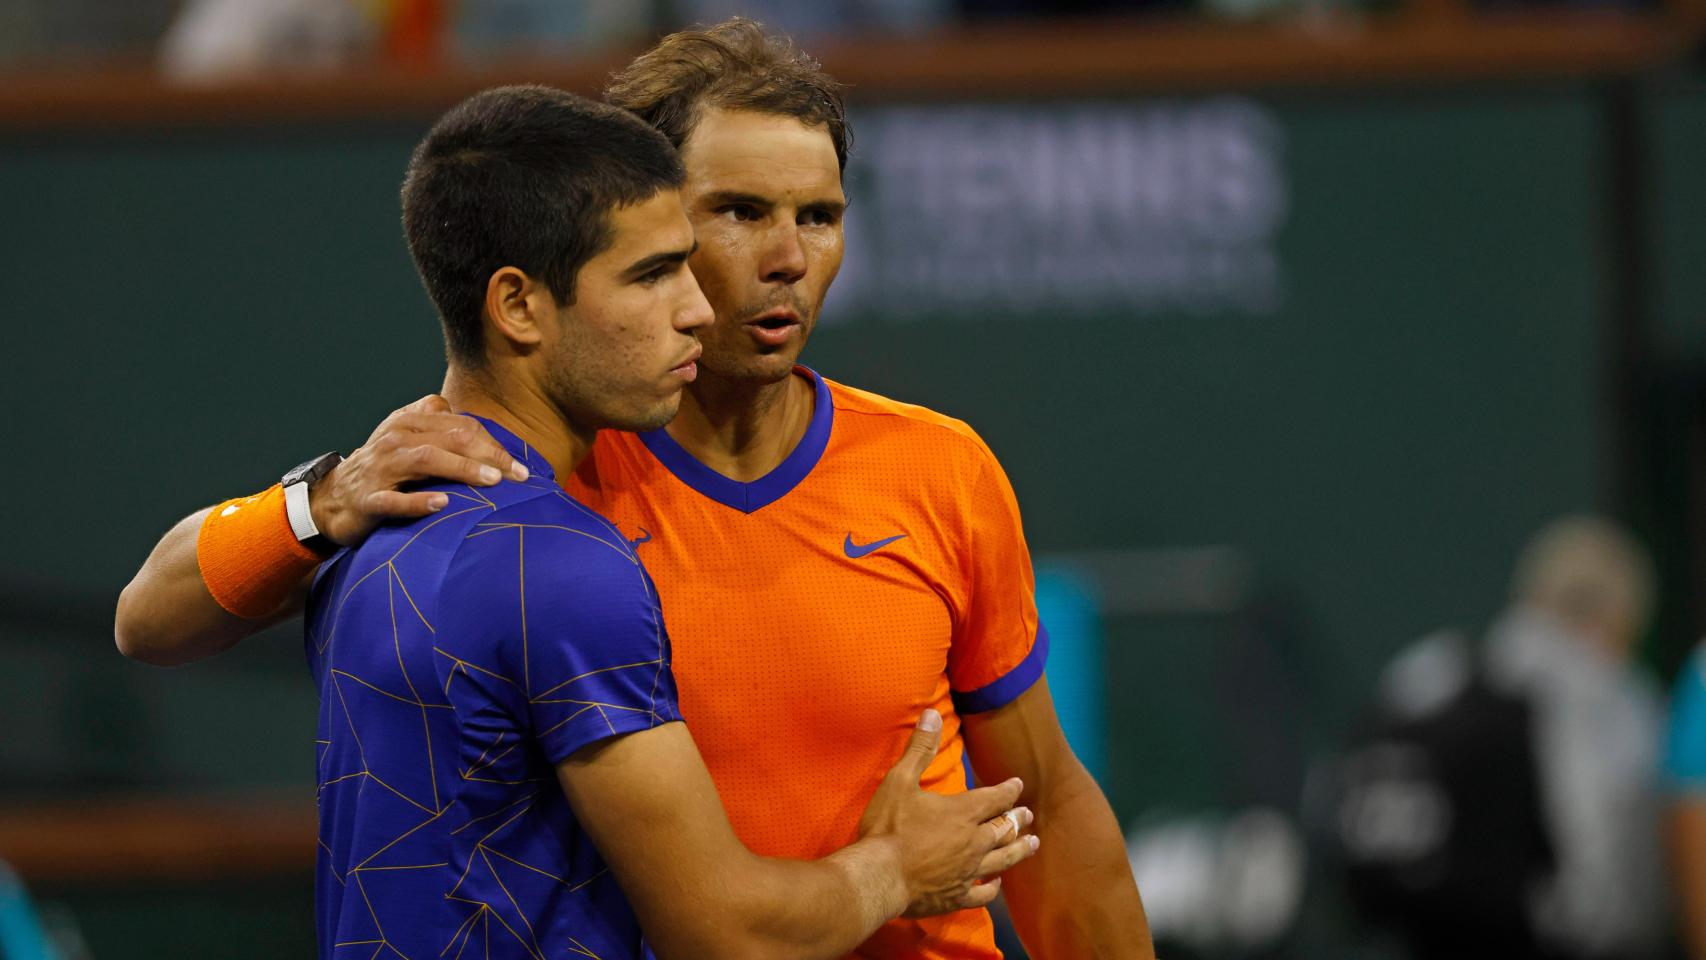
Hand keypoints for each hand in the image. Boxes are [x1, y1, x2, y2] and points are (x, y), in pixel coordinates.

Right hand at [309, 395, 528, 545]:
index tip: (520, 468)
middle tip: (519, 476)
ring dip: (462, 469)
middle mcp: (397, 438)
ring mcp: (381, 468)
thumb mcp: (409, 439)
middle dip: (489, 455)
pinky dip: (419, 502)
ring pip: (427, 460)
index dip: (494, 444)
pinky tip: (443, 504)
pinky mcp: (368, 499)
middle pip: (451, 437)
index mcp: (410, 421)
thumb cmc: (383, 469)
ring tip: (492, 481)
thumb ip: (442, 428)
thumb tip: (485, 433)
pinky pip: (394, 500)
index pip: (462, 426)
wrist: (331, 498)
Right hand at [858, 709, 1038, 917]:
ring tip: (1033, 844)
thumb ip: (920, 748)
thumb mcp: (900, 780)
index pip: (996, 798)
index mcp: (962, 812)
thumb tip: (932, 714)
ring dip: (1019, 849)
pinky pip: (984, 893)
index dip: (1009, 790)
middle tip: (1029, 815)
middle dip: (1018, 819)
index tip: (1018, 784)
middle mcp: (973, 842)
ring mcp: (968, 872)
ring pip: (1004, 859)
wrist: (879, 877)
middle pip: (1005, 828)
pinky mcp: (957, 896)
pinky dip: (993, 887)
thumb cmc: (888, 827)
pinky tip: (996, 884)